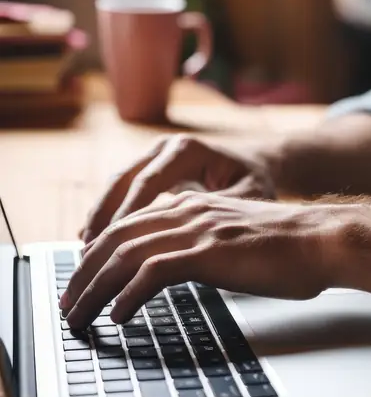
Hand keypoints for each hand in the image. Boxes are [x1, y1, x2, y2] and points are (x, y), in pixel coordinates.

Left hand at [63, 192, 349, 328]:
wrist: (323, 240)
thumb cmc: (290, 248)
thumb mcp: (235, 239)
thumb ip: (203, 246)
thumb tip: (179, 270)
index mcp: (192, 206)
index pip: (127, 226)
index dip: (96, 254)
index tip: (81, 280)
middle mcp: (187, 212)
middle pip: (114, 239)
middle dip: (82, 274)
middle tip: (67, 305)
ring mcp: (197, 230)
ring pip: (124, 256)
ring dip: (94, 290)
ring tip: (79, 318)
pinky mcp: (208, 252)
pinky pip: (152, 273)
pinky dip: (128, 296)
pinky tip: (119, 316)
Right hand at [81, 134, 278, 241]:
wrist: (258, 163)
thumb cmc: (255, 181)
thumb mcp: (245, 197)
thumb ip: (215, 212)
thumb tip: (189, 237)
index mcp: (187, 150)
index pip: (149, 182)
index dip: (129, 214)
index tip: (114, 243)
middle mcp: (165, 147)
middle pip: (124, 180)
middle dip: (105, 216)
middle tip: (90, 249)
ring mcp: (154, 155)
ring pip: (117, 185)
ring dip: (101, 216)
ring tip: (86, 249)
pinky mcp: (150, 170)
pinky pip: (123, 192)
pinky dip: (109, 216)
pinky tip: (94, 241)